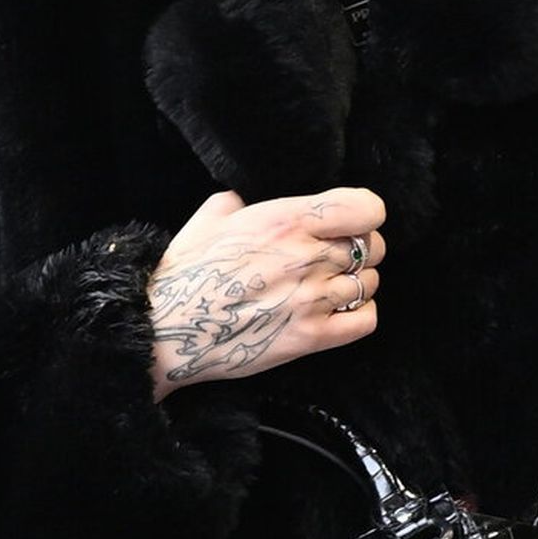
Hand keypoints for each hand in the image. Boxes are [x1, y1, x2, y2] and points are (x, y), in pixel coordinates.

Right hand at [146, 186, 386, 398]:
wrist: (166, 329)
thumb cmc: (185, 273)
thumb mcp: (211, 216)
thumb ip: (242, 202)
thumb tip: (249, 200)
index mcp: (285, 220)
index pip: (365, 209)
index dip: (364, 214)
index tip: (352, 221)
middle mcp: (305, 256)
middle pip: (371, 247)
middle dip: (359, 249)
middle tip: (336, 257)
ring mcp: (312, 299)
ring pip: (370, 283)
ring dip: (356, 283)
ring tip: (330, 286)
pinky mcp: (311, 337)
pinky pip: (365, 321)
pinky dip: (359, 314)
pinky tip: (338, 311)